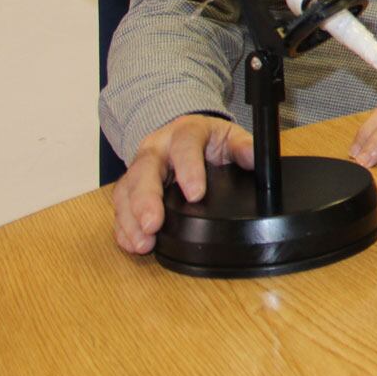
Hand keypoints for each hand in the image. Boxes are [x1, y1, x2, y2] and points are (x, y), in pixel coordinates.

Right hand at [112, 114, 252, 254]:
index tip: (196, 194)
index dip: (188, 170)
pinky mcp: (129, 187)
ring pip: (126, 191)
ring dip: (131, 220)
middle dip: (146, 200)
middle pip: (144, 171)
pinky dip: (123, 228)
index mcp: (184, 132)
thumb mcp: (229, 136)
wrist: (184, 134)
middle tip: (152, 225)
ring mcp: (139, 168)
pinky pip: (119, 207)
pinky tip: (132, 243)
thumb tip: (257, 157)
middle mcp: (156, 148)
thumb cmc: (207, 139)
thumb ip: (243, 147)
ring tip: (142, 242)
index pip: (184, 146)